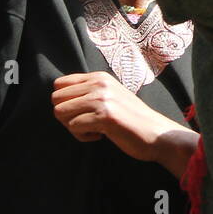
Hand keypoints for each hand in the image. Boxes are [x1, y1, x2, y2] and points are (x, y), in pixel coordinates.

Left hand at [52, 71, 197, 176]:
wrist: (156, 133)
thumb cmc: (131, 119)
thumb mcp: (110, 96)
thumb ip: (88, 92)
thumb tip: (58, 98)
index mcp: (99, 77)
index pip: (59, 84)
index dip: (65, 103)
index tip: (82, 112)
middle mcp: (99, 84)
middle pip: (56, 100)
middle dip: (66, 116)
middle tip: (86, 123)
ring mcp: (102, 99)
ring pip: (61, 113)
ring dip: (73, 127)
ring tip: (94, 129)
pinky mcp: (104, 116)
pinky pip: (74, 127)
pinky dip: (84, 136)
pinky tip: (101, 135)